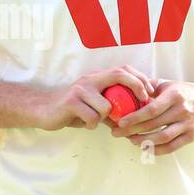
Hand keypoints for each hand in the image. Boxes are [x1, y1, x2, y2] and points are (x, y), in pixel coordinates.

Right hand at [31, 65, 154, 130]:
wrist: (43, 111)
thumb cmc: (73, 110)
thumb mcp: (95, 108)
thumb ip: (114, 109)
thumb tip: (137, 117)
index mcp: (97, 78)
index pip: (123, 70)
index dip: (139, 78)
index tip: (150, 92)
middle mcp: (90, 79)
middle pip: (119, 74)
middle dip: (136, 86)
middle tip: (143, 102)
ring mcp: (80, 89)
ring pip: (107, 106)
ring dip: (105, 118)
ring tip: (94, 121)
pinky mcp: (71, 102)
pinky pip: (93, 117)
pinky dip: (92, 125)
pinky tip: (84, 123)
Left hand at [110, 78, 193, 155]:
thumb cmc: (183, 93)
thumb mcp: (169, 85)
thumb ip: (150, 87)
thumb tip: (127, 89)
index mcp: (174, 96)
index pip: (151, 109)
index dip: (135, 117)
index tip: (120, 122)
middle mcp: (182, 110)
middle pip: (153, 124)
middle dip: (132, 130)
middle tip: (117, 133)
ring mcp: (188, 124)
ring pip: (162, 138)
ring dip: (144, 141)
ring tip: (131, 140)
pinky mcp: (192, 136)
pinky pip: (172, 147)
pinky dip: (157, 150)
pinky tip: (145, 149)